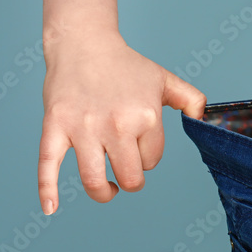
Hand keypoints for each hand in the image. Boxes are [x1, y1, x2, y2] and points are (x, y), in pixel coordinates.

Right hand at [38, 31, 205, 214]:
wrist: (84, 43)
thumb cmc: (126, 65)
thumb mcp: (165, 79)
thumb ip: (192, 100)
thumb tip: (203, 120)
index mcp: (146, 117)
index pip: (152, 160)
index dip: (147, 157)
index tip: (139, 145)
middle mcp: (117, 125)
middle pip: (129, 177)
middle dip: (130, 180)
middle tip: (126, 172)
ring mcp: (83, 128)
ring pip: (94, 180)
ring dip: (103, 192)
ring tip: (107, 189)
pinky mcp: (55, 127)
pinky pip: (48, 165)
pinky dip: (47, 190)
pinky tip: (51, 208)